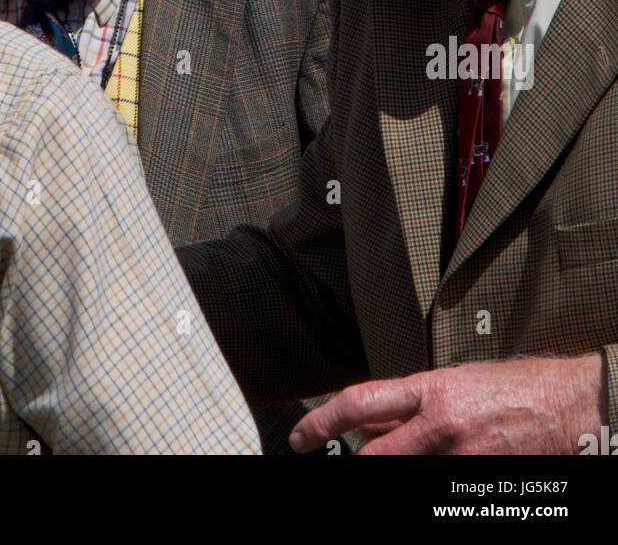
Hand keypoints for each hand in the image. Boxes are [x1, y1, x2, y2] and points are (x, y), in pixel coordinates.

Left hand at [289, 352, 606, 454]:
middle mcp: (440, 426)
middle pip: (373, 455)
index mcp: (432, 390)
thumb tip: (373, 421)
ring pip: (401, 473)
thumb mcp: (456, 381)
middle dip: (357, 461)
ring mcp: (458, 460)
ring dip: (396, 465)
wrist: (568, 407)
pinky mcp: (474, 485)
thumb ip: (414, 402)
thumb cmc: (515, 389)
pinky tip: (439, 465)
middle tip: (343, 459)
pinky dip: (426, 477)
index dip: (323, 422)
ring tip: (418, 449)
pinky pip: (434, 489)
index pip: (361, 403)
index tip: (301, 437)